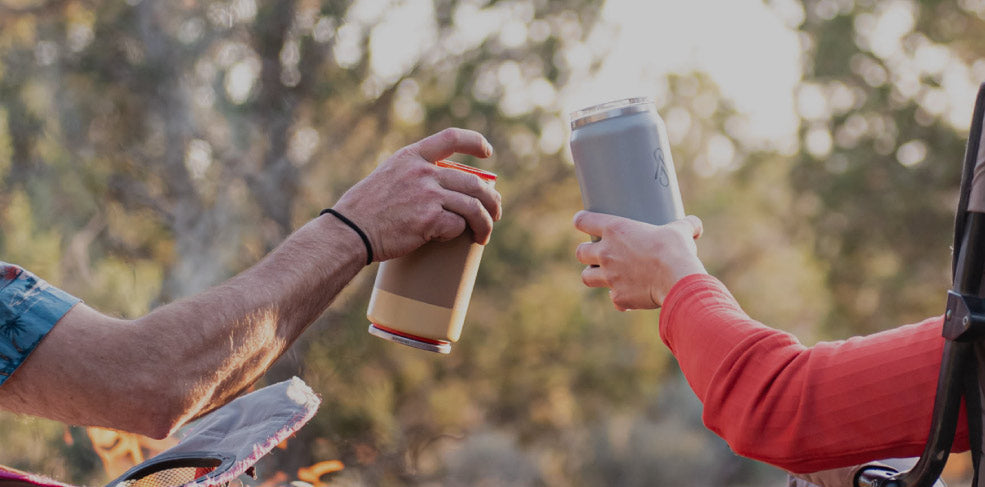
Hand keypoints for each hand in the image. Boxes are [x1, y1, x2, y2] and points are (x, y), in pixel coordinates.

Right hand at [333, 128, 501, 261]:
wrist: (351, 231)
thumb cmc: (365, 210)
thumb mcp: (387, 176)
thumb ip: (414, 175)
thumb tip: (446, 187)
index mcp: (412, 157)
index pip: (451, 138)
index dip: (474, 142)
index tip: (488, 152)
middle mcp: (422, 172)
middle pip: (474, 182)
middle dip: (491, 200)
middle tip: (495, 212)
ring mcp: (427, 195)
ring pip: (473, 206)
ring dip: (485, 223)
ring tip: (485, 235)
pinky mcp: (429, 220)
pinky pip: (458, 226)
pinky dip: (458, 234)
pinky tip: (453, 239)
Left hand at [573, 212, 705, 310]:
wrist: (677, 279)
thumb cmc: (676, 250)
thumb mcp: (681, 231)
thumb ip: (686, 226)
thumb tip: (696, 225)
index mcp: (615, 230)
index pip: (583, 221)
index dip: (581, 221)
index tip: (581, 222)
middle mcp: (606, 253)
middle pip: (580, 252)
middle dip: (585, 253)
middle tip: (597, 253)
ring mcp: (609, 277)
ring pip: (586, 277)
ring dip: (593, 276)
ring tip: (604, 276)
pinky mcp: (619, 297)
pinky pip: (613, 299)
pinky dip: (620, 298)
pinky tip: (629, 296)